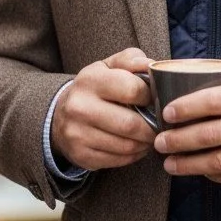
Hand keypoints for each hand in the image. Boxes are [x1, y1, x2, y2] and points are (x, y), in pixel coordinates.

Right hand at [51, 47, 155, 170]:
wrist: (60, 116)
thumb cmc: (95, 88)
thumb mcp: (109, 66)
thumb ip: (131, 60)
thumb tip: (153, 65)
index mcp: (90, 80)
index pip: (132, 89)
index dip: (151, 96)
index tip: (155, 99)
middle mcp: (80, 107)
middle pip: (131, 124)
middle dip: (153, 127)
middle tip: (161, 125)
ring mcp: (77, 133)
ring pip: (127, 146)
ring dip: (145, 143)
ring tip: (150, 136)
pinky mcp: (81, 155)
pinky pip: (118, 160)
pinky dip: (133, 155)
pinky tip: (136, 146)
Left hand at [152, 83, 220, 184]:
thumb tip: (199, 103)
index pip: (214, 100)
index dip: (186, 107)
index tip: (167, 112)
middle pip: (210, 134)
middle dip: (179, 140)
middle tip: (159, 142)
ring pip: (218, 161)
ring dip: (189, 164)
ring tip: (171, 163)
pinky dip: (214, 175)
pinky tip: (201, 172)